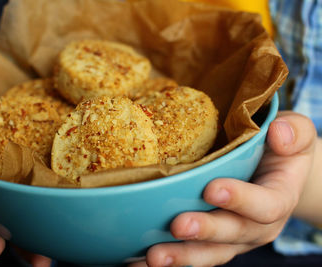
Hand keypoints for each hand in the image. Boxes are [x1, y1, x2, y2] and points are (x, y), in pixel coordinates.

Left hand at [130, 111, 316, 266]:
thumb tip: (279, 134)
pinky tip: (140, 261)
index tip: (212, 189)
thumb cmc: (280, 151)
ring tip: (154, 257)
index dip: (241, 200)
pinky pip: (194, 254)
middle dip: (205, 231)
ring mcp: (234, 238)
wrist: (274, 173)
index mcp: (278, 198)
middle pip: (233, 234)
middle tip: (178, 226)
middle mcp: (257, 225)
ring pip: (211, 253)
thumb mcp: (297, 135)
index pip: (265, 204)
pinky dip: (171, 260)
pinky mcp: (213, 241)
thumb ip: (295, 132)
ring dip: (183, 256)